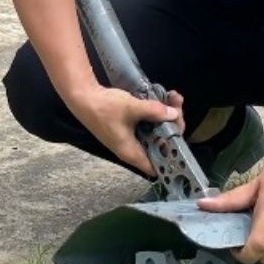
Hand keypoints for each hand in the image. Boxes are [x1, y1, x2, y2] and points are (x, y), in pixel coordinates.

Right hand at [65, 84, 183, 175]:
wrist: (82, 96)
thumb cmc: (103, 108)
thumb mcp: (131, 108)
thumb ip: (154, 111)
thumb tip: (174, 114)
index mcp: (132, 152)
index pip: (157, 167)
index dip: (172, 158)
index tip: (181, 139)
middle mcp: (133, 148)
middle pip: (161, 144)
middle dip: (173, 126)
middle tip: (177, 107)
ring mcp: (131, 138)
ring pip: (156, 132)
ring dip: (167, 117)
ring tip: (173, 97)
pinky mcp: (130, 127)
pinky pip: (149, 124)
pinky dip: (157, 113)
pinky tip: (164, 98)